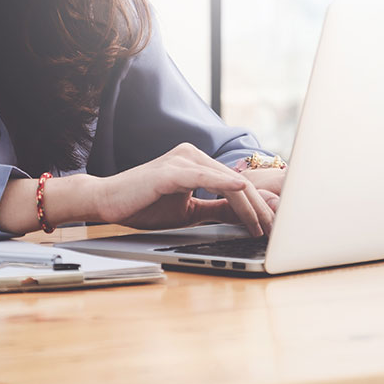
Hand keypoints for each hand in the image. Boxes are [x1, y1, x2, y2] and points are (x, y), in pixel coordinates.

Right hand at [91, 144, 276, 235]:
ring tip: (262, 224)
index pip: (237, 184)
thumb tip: (246, 216)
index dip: (257, 205)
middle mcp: (193, 155)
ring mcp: (182, 160)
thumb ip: (217, 210)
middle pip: (237, 182)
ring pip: (226, 182)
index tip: (272, 224)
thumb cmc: (143, 205)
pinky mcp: (171, 171)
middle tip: (275, 228)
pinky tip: (241, 189)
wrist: (107, 202)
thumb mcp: (189, 212)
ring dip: (248, 205)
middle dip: (259, 207)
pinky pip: (204, 176)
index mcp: (197, 162)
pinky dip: (225, 183)